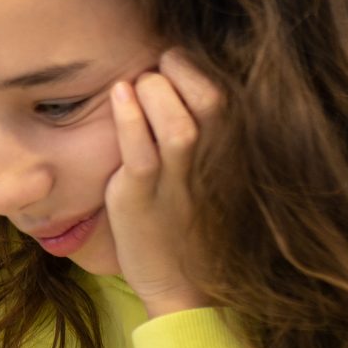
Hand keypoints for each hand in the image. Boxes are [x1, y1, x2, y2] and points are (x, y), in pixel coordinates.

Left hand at [103, 49, 222, 318]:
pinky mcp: (144, 200)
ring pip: (179, 124)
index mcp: (228, 152)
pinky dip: (130, 118)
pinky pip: (142, 154)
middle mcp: (211, 164)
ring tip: (137, 85)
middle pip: (210, 98)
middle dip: (179, 70)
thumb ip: (195, 124)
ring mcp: (178, 183)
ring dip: (155, 91)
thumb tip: (167, 73)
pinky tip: (119, 95)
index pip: (224, 91)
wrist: (184, 286)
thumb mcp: (200, 167)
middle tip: (156, 69)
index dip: (196, 66)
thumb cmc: (185, 218)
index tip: (173, 62)